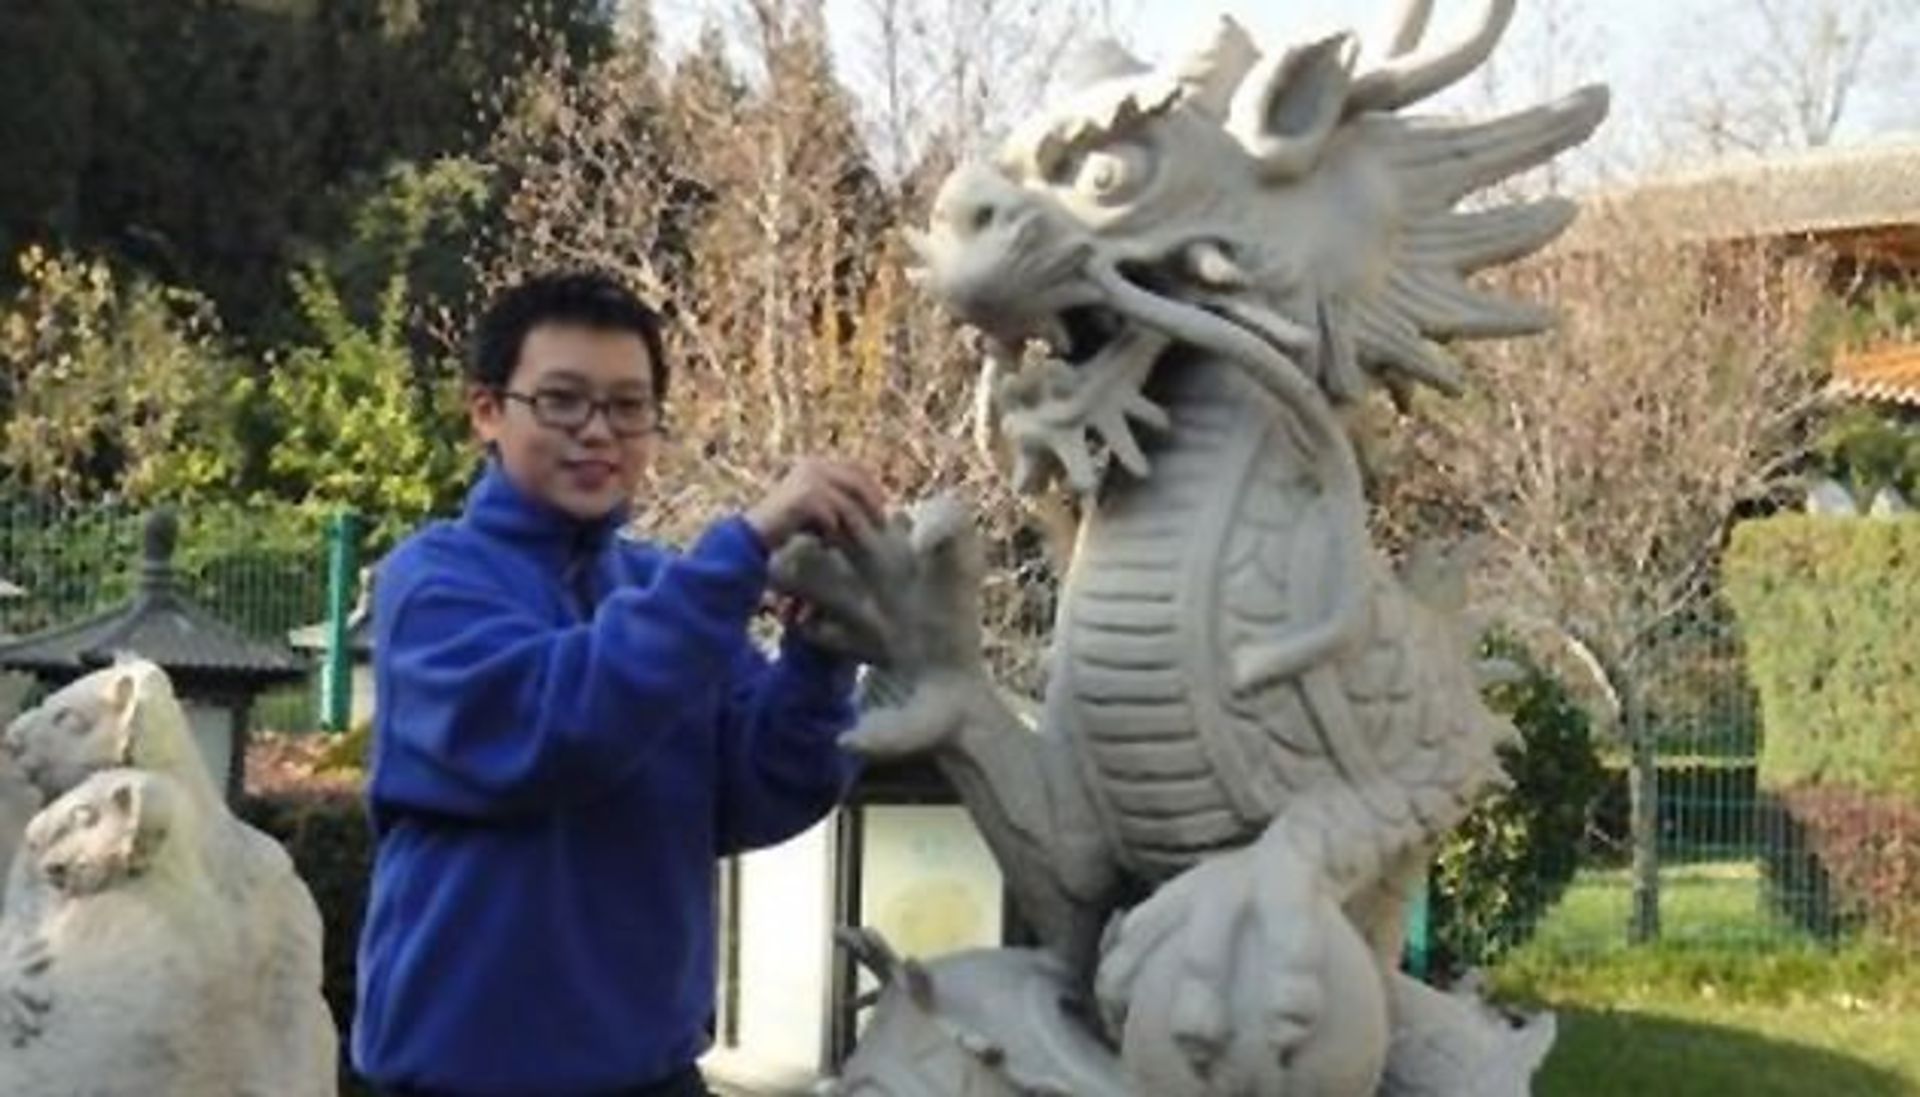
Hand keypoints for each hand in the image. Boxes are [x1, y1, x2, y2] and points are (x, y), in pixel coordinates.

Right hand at [745, 457, 886, 550]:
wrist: (753, 532)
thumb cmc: (785, 523)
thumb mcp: (816, 508)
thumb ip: (838, 503)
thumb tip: (873, 511)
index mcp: (816, 464)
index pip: (855, 469)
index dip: (872, 487)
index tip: (882, 507)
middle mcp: (814, 466)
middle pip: (857, 482)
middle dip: (871, 503)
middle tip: (881, 523)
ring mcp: (809, 480)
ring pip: (847, 504)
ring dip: (856, 526)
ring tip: (861, 543)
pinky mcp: (806, 498)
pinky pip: (833, 517)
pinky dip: (833, 533)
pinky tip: (826, 545)